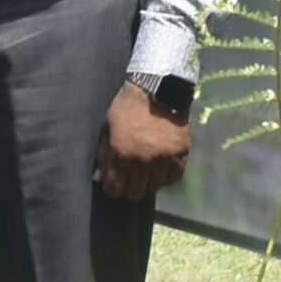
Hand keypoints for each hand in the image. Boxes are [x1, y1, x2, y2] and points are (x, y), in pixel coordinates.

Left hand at [95, 83, 189, 200]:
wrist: (156, 88)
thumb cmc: (126, 107)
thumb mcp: (108, 128)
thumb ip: (104, 155)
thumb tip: (99, 179)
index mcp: (122, 154)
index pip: (115, 190)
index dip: (111, 189)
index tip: (112, 184)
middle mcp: (143, 161)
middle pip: (135, 193)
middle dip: (128, 188)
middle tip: (128, 179)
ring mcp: (164, 158)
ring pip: (155, 187)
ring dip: (148, 182)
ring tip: (145, 171)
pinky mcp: (181, 153)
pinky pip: (174, 178)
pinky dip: (166, 176)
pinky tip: (160, 168)